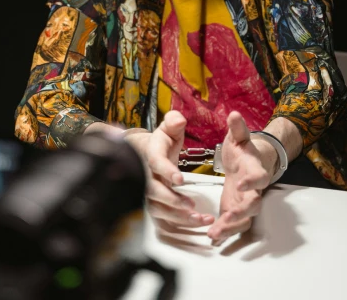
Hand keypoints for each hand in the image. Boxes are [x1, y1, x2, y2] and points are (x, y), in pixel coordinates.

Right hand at [124, 111, 214, 232]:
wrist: (145, 154)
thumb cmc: (161, 142)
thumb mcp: (168, 127)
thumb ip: (174, 122)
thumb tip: (179, 120)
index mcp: (150, 154)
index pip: (155, 163)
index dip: (166, 171)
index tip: (180, 179)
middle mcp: (146, 177)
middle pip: (154, 193)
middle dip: (173, 201)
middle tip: (192, 205)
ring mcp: (149, 194)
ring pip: (158, 211)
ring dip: (179, 218)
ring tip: (201, 219)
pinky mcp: (155, 206)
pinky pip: (163, 221)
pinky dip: (178, 226)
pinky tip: (196, 224)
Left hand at [207, 111, 277, 246]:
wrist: (247, 164)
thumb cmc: (243, 151)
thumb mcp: (239, 137)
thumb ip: (237, 128)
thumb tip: (234, 114)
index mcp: (255, 170)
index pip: (259, 177)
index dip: (252, 181)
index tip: (241, 183)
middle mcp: (254, 190)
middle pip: (253, 204)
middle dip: (241, 211)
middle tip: (227, 215)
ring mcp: (245, 203)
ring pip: (243, 219)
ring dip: (230, 227)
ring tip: (214, 233)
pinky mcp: (236, 211)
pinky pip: (233, 225)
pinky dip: (223, 232)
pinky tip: (211, 237)